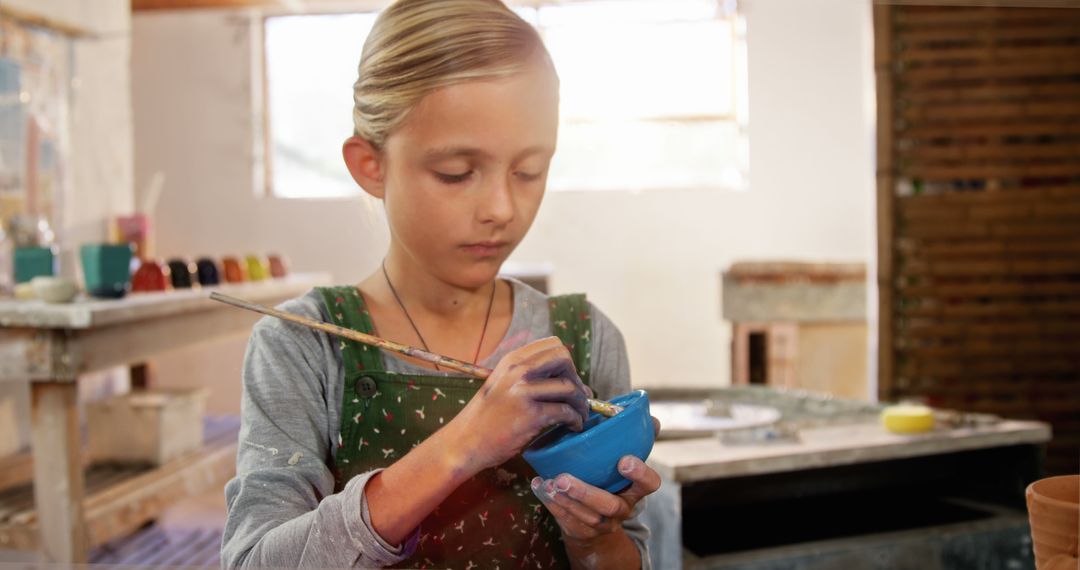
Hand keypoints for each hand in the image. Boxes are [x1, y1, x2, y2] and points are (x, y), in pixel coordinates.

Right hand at [448, 336, 590, 472]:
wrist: (465, 442)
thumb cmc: (487, 418)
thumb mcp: (502, 384)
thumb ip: (528, 376)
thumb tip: (569, 379)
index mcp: (512, 360)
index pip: (553, 345)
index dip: (566, 363)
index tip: (568, 381)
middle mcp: (517, 371)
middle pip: (564, 359)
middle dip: (577, 378)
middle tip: (577, 398)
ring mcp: (523, 392)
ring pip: (569, 387)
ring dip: (581, 403)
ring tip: (580, 415)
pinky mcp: (530, 415)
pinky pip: (565, 412)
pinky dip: (575, 420)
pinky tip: (574, 426)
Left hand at [531, 418, 661, 543]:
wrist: (597, 524)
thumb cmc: (610, 481)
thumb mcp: (624, 464)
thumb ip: (636, 441)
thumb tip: (652, 419)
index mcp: (636, 489)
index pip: (649, 484)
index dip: (639, 474)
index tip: (623, 460)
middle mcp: (622, 508)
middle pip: (610, 506)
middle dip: (586, 493)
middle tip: (563, 479)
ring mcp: (603, 524)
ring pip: (587, 516)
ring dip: (565, 500)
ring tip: (549, 483)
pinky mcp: (583, 532)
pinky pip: (568, 521)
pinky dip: (552, 504)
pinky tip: (540, 486)